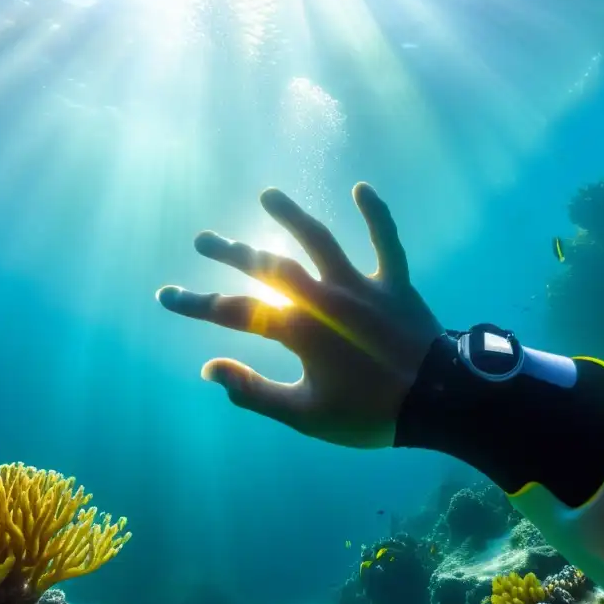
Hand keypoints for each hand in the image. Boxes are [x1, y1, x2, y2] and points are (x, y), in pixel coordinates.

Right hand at [156, 183, 443, 447]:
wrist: (438, 402)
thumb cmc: (369, 414)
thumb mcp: (305, 415)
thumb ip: (254, 392)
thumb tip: (209, 369)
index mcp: (300, 330)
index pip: (234, 312)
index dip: (196, 304)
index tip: (165, 295)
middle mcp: (325, 298)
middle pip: (269, 268)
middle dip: (232, 252)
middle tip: (203, 239)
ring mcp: (361, 286)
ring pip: (321, 242)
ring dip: (293, 217)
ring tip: (269, 195)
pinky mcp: (395, 282)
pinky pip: (386, 242)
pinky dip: (376, 215)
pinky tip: (362, 188)